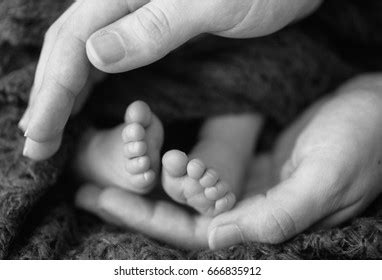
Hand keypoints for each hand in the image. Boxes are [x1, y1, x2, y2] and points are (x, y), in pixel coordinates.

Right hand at [20, 0, 321, 159]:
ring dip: (63, 96)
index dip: (52, 94)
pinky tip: (83, 106)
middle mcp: (122, 2)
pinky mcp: (153, 31)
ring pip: (84, 57)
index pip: (74, 46)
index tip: (38, 136)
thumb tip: (94, 54)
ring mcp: (136, 16)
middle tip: (35, 146)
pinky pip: (109, 60)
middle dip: (49, 100)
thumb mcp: (211, 4)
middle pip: (69, 52)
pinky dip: (90, 87)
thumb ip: (153, 26)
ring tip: (48, 132)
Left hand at [76, 74, 381, 248]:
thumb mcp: (324, 179)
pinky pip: (202, 167)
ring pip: (186, 191)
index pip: (193, 233)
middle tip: (87, 183)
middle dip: (134, 202)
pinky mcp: (248, 163)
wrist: (375, 110)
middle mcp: (249, 210)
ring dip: (148, 180)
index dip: (146, 219)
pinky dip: (173, 163)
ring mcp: (247, 186)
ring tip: (108, 166)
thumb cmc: (361, 144)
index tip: (102, 198)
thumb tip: (216, 240)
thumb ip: (276, 215)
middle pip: (180, 214)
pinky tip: (148, 153)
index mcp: (263, 224)